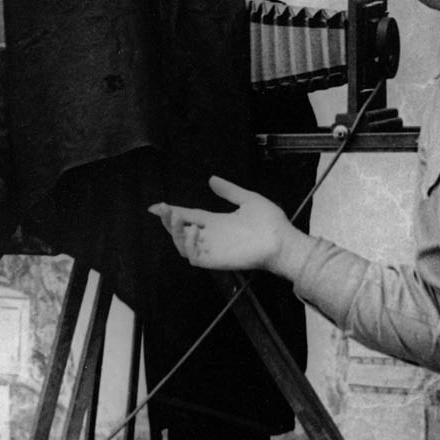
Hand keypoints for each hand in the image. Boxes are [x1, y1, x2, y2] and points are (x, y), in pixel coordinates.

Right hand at [149, 176, 300, 274]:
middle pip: (181, 230)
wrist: (283, 240)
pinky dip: (188, 245)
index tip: (155, 206)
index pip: (189, 215)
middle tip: (162, 209)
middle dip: (168, 220)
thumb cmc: (270, 223)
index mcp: (217, 222)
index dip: (172, 211)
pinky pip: (194, 257)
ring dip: (175, 232)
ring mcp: (212, 249)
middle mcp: (211, 236)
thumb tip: (211, 179)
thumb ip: (229, 191)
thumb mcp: (247, 199)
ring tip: (175, 218)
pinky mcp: (216, 261)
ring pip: (183, 245)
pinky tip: (191, 231)